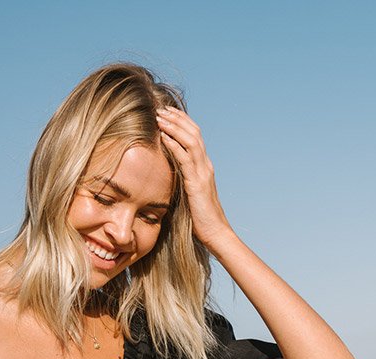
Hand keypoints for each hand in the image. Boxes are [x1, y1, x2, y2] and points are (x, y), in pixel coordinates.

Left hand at [155, 106, 231, 250]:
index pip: (194, 136)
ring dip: (174, 127)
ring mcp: (203, 173)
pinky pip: (185, 159)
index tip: (167, 113)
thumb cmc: (201, 219)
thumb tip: (169, 176)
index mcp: (204, 167)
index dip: (181, 122)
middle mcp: (205, 165)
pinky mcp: (197, 183)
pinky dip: (175, 145)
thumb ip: (183, 181)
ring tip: (160, 117)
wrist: (216, 233)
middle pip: (193, 132)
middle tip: (161, 108)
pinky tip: (164, 137)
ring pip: (190, 141)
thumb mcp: (190, 195)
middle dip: (177, 118)